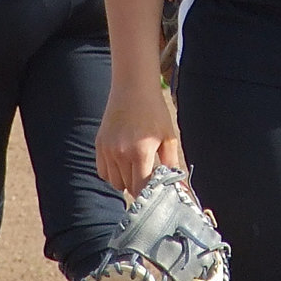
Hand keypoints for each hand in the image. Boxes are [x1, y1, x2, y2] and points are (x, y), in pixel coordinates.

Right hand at [95, 79, 180, 197]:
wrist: (133, 88)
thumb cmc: (154, 111)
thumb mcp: (168, 137)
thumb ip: (172, 164)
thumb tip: (181, 188)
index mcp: (141, 152)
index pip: (142, 188)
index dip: (151, 193)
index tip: (157, 190)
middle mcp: (121, 153)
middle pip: (128, 187)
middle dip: (140, 186)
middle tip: (149, 175)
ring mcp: (107, 150)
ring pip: (115, 182)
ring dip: (126, 181)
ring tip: (136, 167)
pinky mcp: (99, 145)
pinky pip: (103, 172)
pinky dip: (112, 174)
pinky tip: (123, 163)